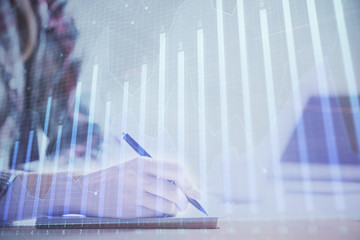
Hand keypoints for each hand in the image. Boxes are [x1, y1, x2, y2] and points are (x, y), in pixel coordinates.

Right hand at [80, 157, 199, 217]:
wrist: (84, 190)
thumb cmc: (114, 179)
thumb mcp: (132, 167)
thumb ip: (156, 173)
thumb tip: (184, 185)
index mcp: (141, 163)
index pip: (176, 170)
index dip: (189, 182)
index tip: (194, 191)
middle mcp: (139, 178)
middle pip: (175, 191)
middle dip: (185, 200)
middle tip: (184, 204)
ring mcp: (133, 196)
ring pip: (168, 206)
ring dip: (175, 210)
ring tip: (172, 209)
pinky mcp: (129, 211)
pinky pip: (156, 216)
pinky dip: (162, 216)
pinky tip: (158, 213)